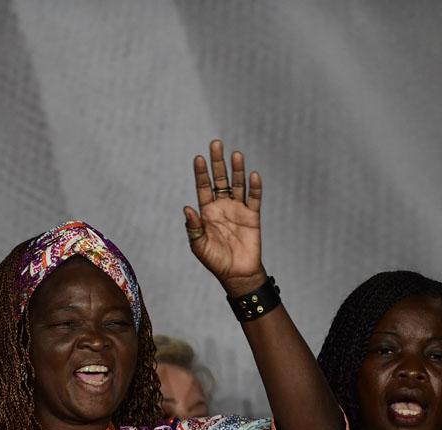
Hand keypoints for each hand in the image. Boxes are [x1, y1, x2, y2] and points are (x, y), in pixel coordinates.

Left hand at [183, 139, 264, 294]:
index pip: (203, 187)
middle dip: (218, 162)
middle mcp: (222, 206)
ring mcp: (238, 209)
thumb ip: (193, 227)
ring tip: (235, 154)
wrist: (236, 273)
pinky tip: (253, 175)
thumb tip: (186, 207)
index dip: (201, 173)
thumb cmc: (215, 260)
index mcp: (207, 212)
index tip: (199, 157)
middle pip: (220, 179)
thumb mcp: (199, 245)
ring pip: (237, 184)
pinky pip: (254, 198)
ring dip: (237, 170)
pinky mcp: (252, 216)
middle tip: (216, 143)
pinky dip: (254, 187)